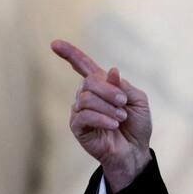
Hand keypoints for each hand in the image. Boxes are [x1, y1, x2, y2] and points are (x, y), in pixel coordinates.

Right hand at [52, 39, 151, 192]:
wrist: (135, 150)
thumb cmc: (137, 124)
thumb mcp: (138, 100)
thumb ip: (124, 85)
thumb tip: (111, 71)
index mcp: (102, 85)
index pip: (83, 65)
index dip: (70, 54)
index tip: (54, 43)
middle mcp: (87, 95)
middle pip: (89, 81)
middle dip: (109, 91)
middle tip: (124, 103)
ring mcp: (80, 111)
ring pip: (86, 98)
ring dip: (108, 107)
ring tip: (121, 118)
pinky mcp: (77, 127)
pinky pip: (84, 115)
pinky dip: (102, 118)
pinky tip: (113, 125)